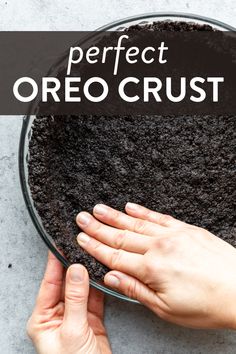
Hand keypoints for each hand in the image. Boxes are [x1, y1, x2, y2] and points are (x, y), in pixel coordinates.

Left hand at [27, 252, 110, 353]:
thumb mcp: (72, 331)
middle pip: (65, 284)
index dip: (55, 263)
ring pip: (81, 289)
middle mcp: (57, 316)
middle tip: (80, 246)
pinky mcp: (91, 320)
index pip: (49, 284)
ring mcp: (75, 317)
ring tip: (91, 255)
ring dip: (87, 274)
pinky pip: (94, 298)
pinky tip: (100, 273)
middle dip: (73, 266)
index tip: (60, 244)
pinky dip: (98, 286)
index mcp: (43, 319)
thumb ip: (75, 298)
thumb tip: (76, 270)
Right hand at [76, 203, 235, 329]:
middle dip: (98, 227)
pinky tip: (130, 206)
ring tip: (98, 208)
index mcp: (152, 269)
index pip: (114, 256)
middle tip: (82, 217)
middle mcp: (159, 247)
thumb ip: (136, 290)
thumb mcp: (166, 309)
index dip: (95, 246)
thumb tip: (111, 278)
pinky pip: (158, 216)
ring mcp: (172, 234)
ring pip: (136, 223)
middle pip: (120, 236)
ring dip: (114, 216)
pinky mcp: (185, 228)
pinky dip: (142, 211)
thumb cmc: (206, 304)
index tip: (81, 238)